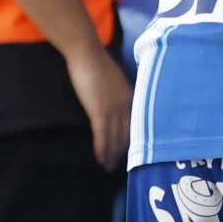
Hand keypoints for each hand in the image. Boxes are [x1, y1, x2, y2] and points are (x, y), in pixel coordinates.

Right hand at [67, 41, 131, 169]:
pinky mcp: (99, 110)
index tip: (131, 153)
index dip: (132, 141)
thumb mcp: (114, 80)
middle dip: (123, 152)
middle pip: (127, 135)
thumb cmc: (97, 63)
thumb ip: (118, 93)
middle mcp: (126, 105)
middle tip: (119, 167)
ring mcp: (114, 109)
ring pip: (115, 138)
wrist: (87, 53)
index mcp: (132, 97)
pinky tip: (100, 158)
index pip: (135, 125)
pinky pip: (102, 135)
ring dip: (111, 155)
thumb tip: (115, 103)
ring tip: (108, 168)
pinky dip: (101, 149)